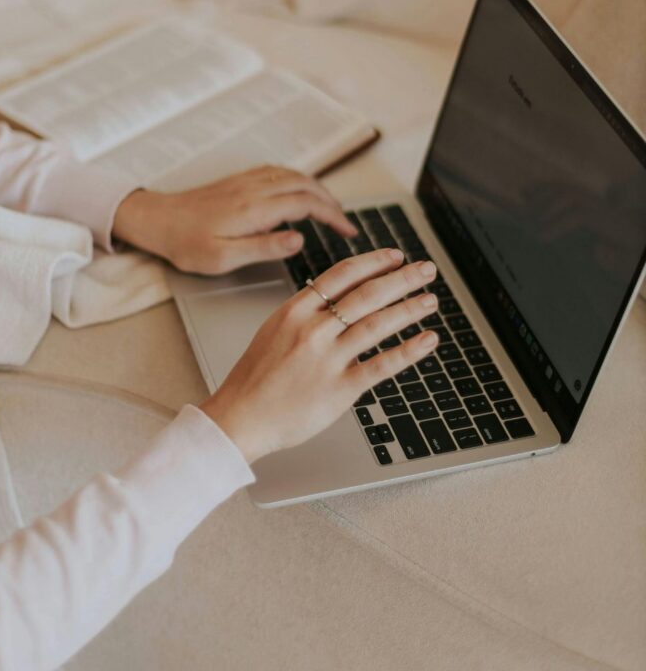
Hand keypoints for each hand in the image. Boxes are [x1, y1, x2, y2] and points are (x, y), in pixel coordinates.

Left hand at [111, 165, 356, 274]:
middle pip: (306, 185)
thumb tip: (299, 239)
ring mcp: (247, 181)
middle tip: (345, 223)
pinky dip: (298, 180)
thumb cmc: (187, 244)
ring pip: (294, 175)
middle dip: (332, 201)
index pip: (307, 204)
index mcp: (255, 209)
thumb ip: (265, 247)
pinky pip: (278, 172)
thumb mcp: (225, 257)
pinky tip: (299, 190)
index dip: (333, 216)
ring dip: (317, 189)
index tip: (348, 230)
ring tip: (330, 208)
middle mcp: (254, 189)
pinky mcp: (239, 180)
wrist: (157, 220)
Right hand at [200, 250, 439, 462]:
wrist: (241, 417)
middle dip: (402, 278)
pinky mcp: (339, 388)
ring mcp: (327, 358)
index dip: (374, 262)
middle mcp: (313, 329)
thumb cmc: (256, 377)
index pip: (343, 274)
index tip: (395, 256)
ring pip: (377, 324)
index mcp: (296, 310)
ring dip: (409, 309)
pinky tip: (427, 340)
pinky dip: (408, 351)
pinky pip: (381, 365)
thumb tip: (340, 294)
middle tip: (425, 270)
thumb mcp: (275, 328)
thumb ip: (307, 311)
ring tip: (430, 300)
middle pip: (367, 294)